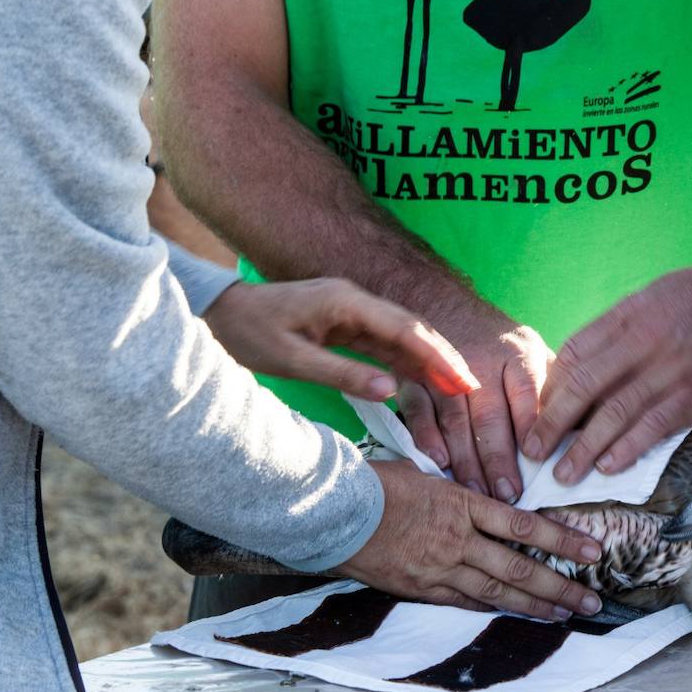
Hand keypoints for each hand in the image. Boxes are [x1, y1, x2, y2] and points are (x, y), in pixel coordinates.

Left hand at [204, 278, 476, 400]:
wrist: (220, 311)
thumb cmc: (248, 332)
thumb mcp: (291, 360)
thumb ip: (342, 374)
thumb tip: (391, 390)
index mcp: (346, 302)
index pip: (405, 329)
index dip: (437, 356)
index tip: (462, 380)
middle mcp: (356, 301)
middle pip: (413, 329)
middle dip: (444, 357)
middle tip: (472, 387)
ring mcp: (353, 312)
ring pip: (403, 337)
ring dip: (429, 361)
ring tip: (457, 388)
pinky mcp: (346, 325)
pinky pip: (385, 344)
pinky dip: (407, 362)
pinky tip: (425, 380)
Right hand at [340, 460, 603, 619]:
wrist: (329, 509)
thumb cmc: (375, 482)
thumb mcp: (427, 473)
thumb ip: (461, 493)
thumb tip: (489, 502)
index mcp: (463, 504)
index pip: (526, 526)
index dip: (563, 540)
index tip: (593, 551)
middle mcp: (458, 539)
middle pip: (520, 568)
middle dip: (560, 587)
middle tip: (592, 601)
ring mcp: (439, 567)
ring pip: (497, 591)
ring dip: (534, 605)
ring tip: (564, 615)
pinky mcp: (419, 587)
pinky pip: (464, 601)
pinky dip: (492, 608)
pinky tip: (513, 614)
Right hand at [399, 311, 551, 502]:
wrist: (446, 306)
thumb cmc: (502, 347)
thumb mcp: (537, 355)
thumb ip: (560, 389)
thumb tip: (594, 427)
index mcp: (517, 356)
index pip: (527, 393)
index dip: (532, 426)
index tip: (538, 460)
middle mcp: (481, 362)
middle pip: (490, 414)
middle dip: (499, 458)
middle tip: (508, 495)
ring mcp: (443, 370)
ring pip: (455, 418)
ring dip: (465, 459)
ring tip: (477, 492)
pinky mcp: (415, 378)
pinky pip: (418, 410)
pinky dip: (426, 436)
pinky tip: (437, 462)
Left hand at [523, 267, 691, 484]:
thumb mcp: (650, 299)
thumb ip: (615, 331)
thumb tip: (576, 370)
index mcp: (627, 315)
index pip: (574, 354)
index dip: (550, 389)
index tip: (536, 415)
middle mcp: (643, 341)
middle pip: (584, 386)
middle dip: (553, 423)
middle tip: (532, 452)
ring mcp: (669, 369)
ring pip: (614, 413)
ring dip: (584, 448)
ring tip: (563, 474)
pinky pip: (653, 426)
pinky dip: (627, 448)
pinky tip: (606, 468)